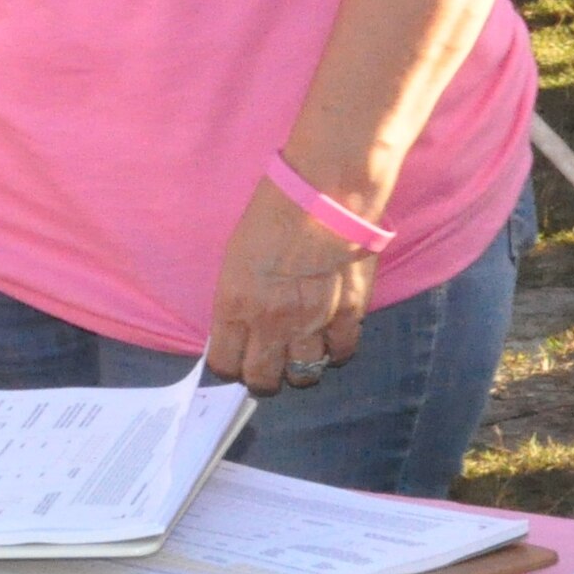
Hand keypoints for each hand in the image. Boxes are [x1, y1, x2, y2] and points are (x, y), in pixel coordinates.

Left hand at [208, 176, 375, 395]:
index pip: (225, 363)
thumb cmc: (272, 212)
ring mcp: (311, 325)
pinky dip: (335, 349)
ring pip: (304, 375)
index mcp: (236, 305)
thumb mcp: (237, 256)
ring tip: (301, 350)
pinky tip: (331, 335)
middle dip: (263, 376)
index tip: (235, 359)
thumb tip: (241, 323)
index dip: (230, 366)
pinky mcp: (347, 317)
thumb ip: (239, 296)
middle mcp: (271, 324)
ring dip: (300, 366)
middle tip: (268, 362)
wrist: (322, 194)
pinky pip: (341, 353)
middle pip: (264, 379)